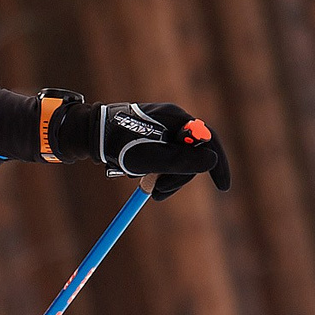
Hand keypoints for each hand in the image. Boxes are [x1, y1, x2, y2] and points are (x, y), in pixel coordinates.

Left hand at [49, 97, 229, 199]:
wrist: (91, 134)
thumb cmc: (118, 144)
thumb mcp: (151, 158)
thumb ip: (181, 161)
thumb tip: (212, 161)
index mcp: (178, 120)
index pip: (209, 141)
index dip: (218, 165)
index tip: (222, 188)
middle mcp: (174, 122)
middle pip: (192, 156)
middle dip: (177, 179)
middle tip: (157, 195)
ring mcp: (163, 130)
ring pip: (177, 161)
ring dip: (165, 179)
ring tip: (146, 189)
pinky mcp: (153, 139)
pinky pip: (164, 160)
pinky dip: (156, 173)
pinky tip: (141, 178)